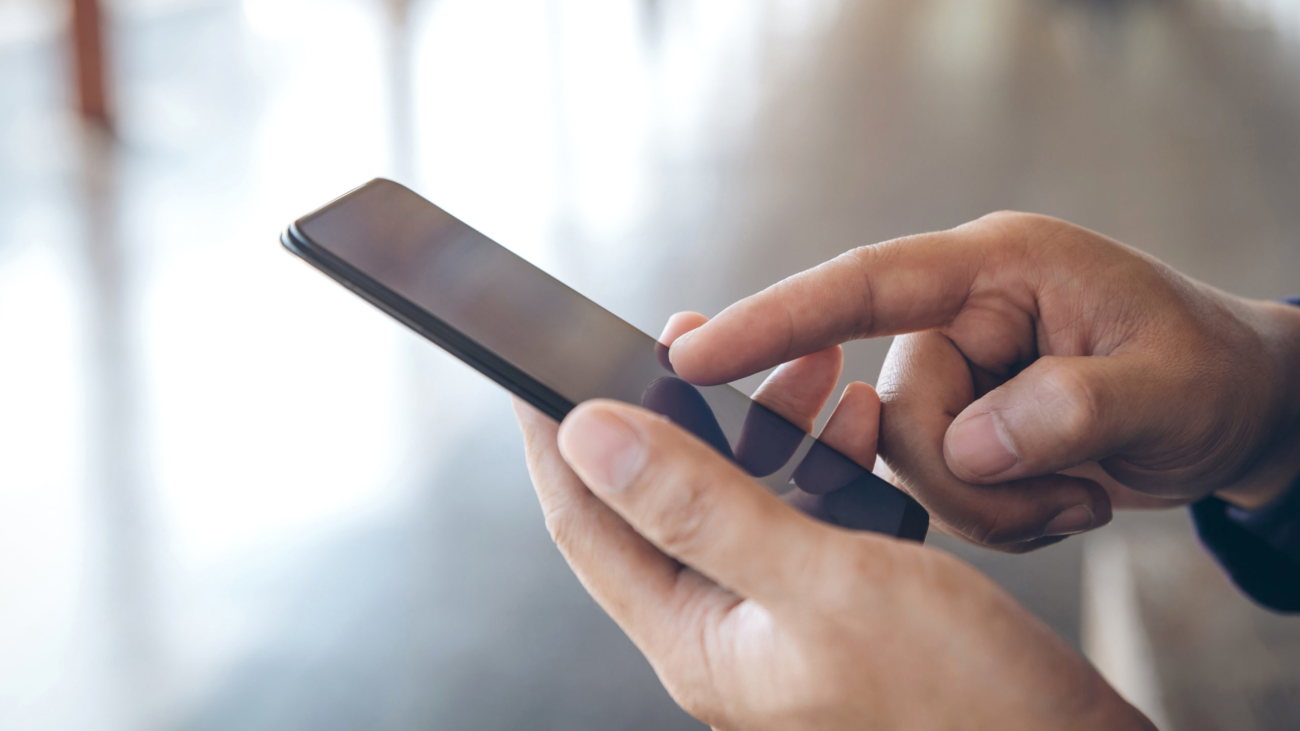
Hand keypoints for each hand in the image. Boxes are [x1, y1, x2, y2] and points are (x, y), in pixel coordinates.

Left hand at [512, 344, 1152, 728]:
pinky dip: (820, 463)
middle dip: (675, 414)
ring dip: (762, 428)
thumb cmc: (962, 699)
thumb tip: (591, 437)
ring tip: (809, 370)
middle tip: (689, 340)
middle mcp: (727, 634)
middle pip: (660, 504)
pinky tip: (857, 427)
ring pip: (739, 500)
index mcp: (698, 638)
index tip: (540, 372)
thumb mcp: (821, 582)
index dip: (558, 443)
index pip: (589, 526)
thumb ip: (702, 508)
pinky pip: (801, 517)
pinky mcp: (835, 607)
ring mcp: (781, 622)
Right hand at [668, 212, 1299, 550]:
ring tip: (1078, 495)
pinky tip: (1064, 502)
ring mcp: (955, 377)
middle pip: (890, 413)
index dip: (773, 318)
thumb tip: (970, 448)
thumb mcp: (1164, 386)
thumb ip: (1067, 408)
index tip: (692, 351)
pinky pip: (934, 493)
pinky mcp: (958, 428)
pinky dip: (998, 520)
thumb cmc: (1208, 372)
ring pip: (906, 466)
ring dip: (990, 507)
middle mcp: (958, 319)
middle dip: (966, 478)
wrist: (1235, 408)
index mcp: (994, 270)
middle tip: (1066, 494)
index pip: (861, 287)